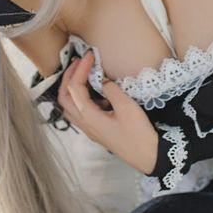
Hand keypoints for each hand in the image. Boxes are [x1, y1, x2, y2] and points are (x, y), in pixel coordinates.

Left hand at [57, 50, 159, 174]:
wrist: (148, 156)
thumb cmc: (138, 133)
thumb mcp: (126, 107)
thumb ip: (111, 90)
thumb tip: (101, 80)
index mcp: (88, 117)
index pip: (75, 88)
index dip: (80, 68)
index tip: (89, 55)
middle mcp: (85, 123)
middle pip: (64, 98)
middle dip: (69, 77)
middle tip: (79, 62)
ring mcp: (90, 128)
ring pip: (70, 106)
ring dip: (72, 88)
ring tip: (84, 73)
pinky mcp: (97, 130)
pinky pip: (81, 111)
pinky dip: (83, 97)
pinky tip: (97, 91)